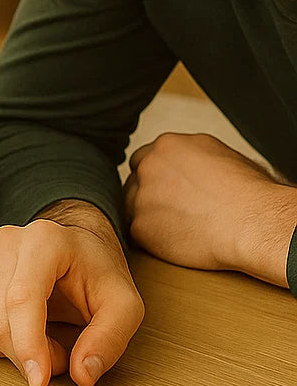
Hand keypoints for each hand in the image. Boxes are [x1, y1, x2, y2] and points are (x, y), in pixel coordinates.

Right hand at [0, 204, 143, 385]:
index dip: (28, 344)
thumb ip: (109, 340)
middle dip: (29, 356)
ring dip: (14, 353)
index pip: (22, 299)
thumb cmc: (96, 272)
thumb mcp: (124, 305)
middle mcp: (5, 243)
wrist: (73, 248)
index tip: (39, 381)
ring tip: (45, 339)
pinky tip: (22, 331)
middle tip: (62, 356)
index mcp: (44, 241)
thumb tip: (83, 375)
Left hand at [125, 132, 295, 284]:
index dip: (155, 176)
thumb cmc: (251, 194)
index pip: (144, 158)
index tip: (165, 188)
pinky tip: (177, 240)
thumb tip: (190, 164)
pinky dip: (152, 239)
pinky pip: (137, 233)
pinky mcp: (140, 226)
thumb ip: (192, 157)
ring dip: (148, 216)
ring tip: (180, 226)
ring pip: (132, 207)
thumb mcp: (222, 155)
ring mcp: (141, 196)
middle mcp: (149, 166)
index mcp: (168, 145)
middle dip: (148, 194)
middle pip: (134, 181)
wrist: (254, 223)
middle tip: (171, 210)